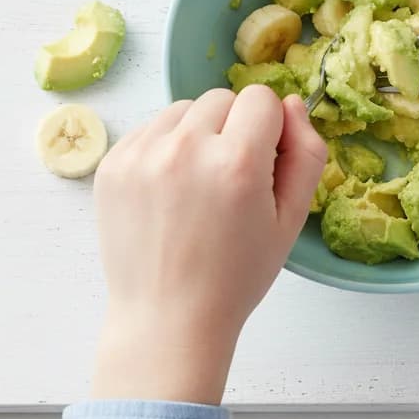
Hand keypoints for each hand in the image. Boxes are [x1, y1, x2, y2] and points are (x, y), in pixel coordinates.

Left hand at [90, 87, 326, 403]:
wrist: (167, 320)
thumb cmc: (235, 275)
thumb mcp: (290, 220)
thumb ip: (306, 154)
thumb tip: (292, 104)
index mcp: (237, 163)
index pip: (261, 98)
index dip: (269, 128)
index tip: (262, 164)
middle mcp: (185, 149)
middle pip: (222, 98)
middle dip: (233, 128)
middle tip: (229, 180)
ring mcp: (142, 155)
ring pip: (184, 109)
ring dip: (197, 134)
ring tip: (197, 186)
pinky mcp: (113, 164)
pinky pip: (151, 128)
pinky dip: (165, 148)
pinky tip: (170, 191)